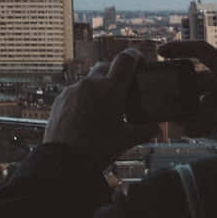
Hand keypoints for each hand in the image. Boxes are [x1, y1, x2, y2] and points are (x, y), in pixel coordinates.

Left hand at [43, 48, 158, 165]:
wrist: (64, 161)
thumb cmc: (97, 150)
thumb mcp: (127, 140)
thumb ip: (145, 130)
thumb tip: (156, 127)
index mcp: (111, 89)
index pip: (126, 59)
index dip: (135, 56)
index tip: (140, 61)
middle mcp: (91, 84)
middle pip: (107, 65)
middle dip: (116, 72)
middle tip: (123, 87)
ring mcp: (73, 89)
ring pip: (90, 79)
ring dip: (99, 86)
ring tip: (105, 106)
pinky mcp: (60, 98)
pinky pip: (76, 90)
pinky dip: (85, 96)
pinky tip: (87, 114)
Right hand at [160, 40, 216, 135]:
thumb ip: (211, 120)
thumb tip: (185, 127)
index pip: (202, 51)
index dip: (181, 48)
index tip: (160, 53)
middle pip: (195, 82)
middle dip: (180, 93)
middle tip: (165, 105)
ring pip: (200, 102)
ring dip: (192, 113)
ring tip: (184, 126)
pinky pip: (209, 114)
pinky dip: (201, 122)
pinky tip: (193, 130)